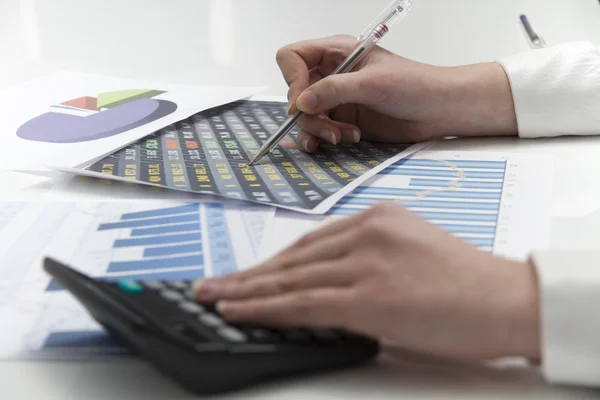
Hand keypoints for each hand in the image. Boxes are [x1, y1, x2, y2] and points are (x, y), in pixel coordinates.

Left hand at [195, 203, 539, 360]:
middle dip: (248, 274)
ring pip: (290, 279)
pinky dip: (265, 307)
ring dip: (246, 290)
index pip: (310, 243)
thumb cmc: (467, 282)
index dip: (273, 262)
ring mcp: (365, 262)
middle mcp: (366, 233)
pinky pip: (303, 303)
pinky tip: (238, 308)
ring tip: (214, 296)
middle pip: (293, 258)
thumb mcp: (412, 252)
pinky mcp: (367, 296)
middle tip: (212, 283)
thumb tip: (331, 282)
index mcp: (376, 218)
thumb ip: (368, 259)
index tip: (247, 272)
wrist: (507, 299)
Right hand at [277, 35, 517, 151]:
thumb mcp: (372, 83)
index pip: (292, 58)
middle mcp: (331, 74)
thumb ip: (333, 90)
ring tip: (344, 136)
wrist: (438, 110)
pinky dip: (325, 139)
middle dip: (308, 114)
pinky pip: (318, 131)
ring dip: (319, 130)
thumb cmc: (414, 85)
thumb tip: (300, 103)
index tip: (303, 102)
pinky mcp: (343, 120)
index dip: (292, 79)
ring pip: (305, 116)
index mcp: (336, 52)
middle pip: (295, 93)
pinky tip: (344, 139)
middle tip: (329, 127)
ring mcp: (336, 99)